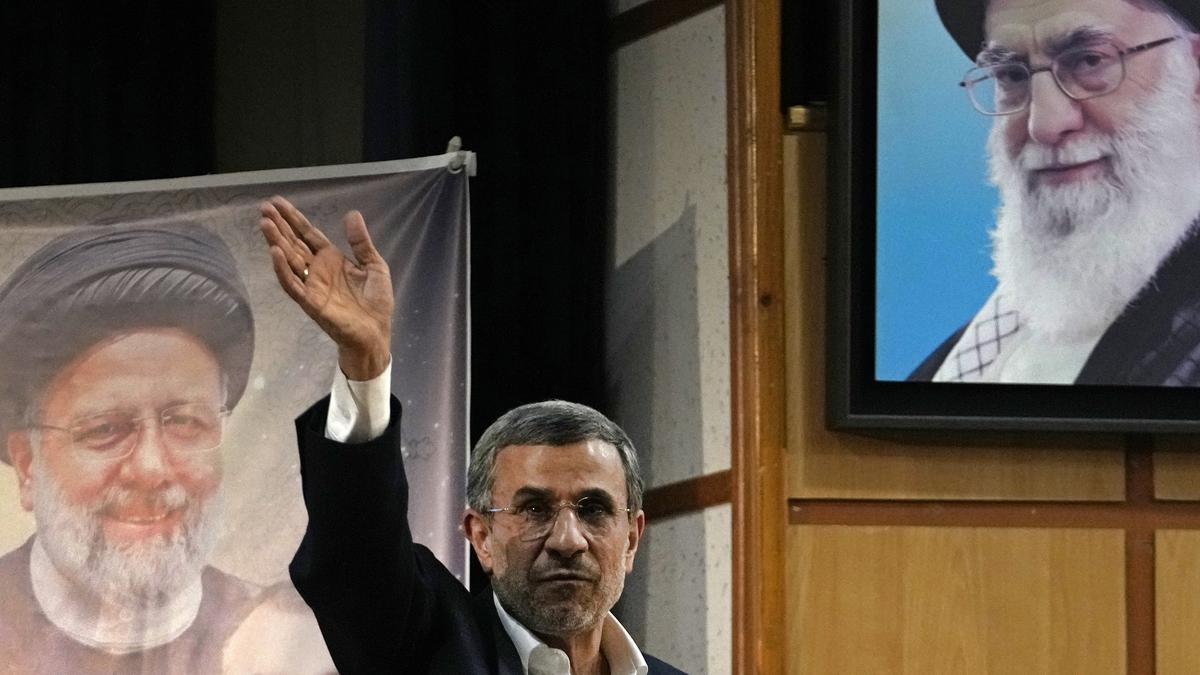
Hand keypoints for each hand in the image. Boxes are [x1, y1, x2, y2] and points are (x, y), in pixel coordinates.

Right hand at [259, 196, 393, 380]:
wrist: (376, 332)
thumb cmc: (375, 302)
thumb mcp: (374, 265)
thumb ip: (361, 242)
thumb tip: (351, 214)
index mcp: (331, 259)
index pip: (307, 234)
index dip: (293, 219)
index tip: (277, 202)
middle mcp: (317, 270)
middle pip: (294, 243)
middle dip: (280, 226)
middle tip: (264, 208)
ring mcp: (311, 286)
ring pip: (288, 260)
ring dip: (276, 242)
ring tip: (265, 224)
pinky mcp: (310, 302)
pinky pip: (292, 285)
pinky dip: (283, 269)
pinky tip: (275, 252)